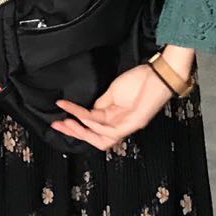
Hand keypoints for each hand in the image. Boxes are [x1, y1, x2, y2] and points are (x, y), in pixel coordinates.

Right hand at [51, 64, 174, 151]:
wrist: (157, 76)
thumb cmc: (139, 81)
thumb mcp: (114, 92)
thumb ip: (101, 103)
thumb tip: (87, 109)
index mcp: (117, 118)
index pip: (94, 127)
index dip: (77, 125)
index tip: (60, 117)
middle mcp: (122, 125)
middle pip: (97, 138)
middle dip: (75, 133)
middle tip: (57, 125)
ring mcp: (127, 125)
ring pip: (100, 136)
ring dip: (80, 128)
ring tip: (65, 118)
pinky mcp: (132, 122)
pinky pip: (109, 128)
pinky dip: (91, 122)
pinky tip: (79, 114)